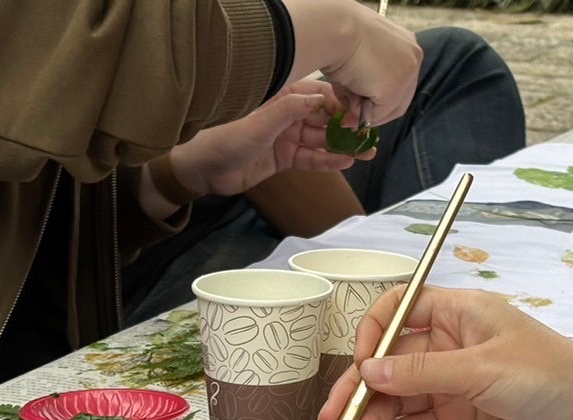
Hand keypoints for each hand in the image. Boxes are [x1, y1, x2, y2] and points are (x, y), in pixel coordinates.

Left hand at [167, 81, 359, 201]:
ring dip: (342, 147)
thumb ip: (291, 109)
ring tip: (366, 151)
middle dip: (347, 128)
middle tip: (369, 135)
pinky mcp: (282, 158)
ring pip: (320, 141)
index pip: (318, 96)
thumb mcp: (262, 121)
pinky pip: (309, 159)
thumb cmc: (226, 137)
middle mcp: (286, 115)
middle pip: (323, 120)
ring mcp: (285, 137)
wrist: (204, 168)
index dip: (340, 105)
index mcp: (281, 97)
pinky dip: (326, 161)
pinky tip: (345, 162)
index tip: (359, 113)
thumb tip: (320, 98)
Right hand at [282, 0, 421, 126]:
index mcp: (406, 43)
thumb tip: (359, 107)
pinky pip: (376, 114)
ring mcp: (407, 73)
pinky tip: (347, 93)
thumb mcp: (360, 55)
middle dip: (374, 112)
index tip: (361, 108)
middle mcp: (412, 56)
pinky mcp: (394, 89)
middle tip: (350, 118)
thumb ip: (366, 78)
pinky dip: (358, 110)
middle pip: (400, 99)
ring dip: (364, 109)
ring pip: (389, 108)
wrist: (334, 30)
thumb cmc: (338, 36)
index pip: (402, 82)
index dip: (381, 100)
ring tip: (345, 96)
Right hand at [319, 286, 572, 419]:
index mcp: (458, 315)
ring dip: (372, 419)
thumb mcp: (483, 369)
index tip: (362, 365)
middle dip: (359, 388)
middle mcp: (449, 348)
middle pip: (388, 362)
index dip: (373, 335)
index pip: (398, 312)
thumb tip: (369, 371)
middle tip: (335, 418)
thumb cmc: (553, 376)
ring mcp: (451, 387)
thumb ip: (423, 372)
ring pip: (396, 399)